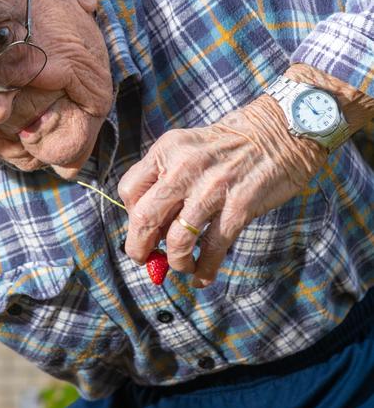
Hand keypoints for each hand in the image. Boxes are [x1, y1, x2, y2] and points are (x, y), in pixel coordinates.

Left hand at [117, 95, 326, 286]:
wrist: (279, 130)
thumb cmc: (231, 142)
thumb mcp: (189, 146)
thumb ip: (168, 177)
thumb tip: (154, 225)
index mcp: (166, 151)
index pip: (128, 190)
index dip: (130, 215)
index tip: (142, 226)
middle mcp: (183, 168)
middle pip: (144, 219)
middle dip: (139, 248)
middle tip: (144, 259)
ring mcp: (211, 189)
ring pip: (177, 240)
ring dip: (175, 262)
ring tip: (181, 266)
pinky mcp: (238, 207)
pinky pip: (213, 248)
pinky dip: (205, 269)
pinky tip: (203, 276)